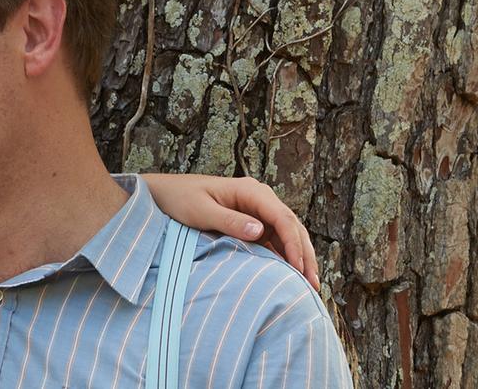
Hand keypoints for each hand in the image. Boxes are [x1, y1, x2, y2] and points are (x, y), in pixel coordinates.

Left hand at [145, 174, 319, 290]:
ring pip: (288, 235)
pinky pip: (274, 240)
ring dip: (299, 258)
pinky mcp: (252, 223)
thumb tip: (260, 231)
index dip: (294, 244)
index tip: (299, 268)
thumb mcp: (200, 211)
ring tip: (310, 285)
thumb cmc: (179, 198)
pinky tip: (291, 276)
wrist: (164, 193)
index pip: (283, 218)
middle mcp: (260, 199)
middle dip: (304, 254)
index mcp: (251, 191)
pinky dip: (284, 257)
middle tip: (313, 284)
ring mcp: (258, 211)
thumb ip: (229, 221)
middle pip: (292, 227)